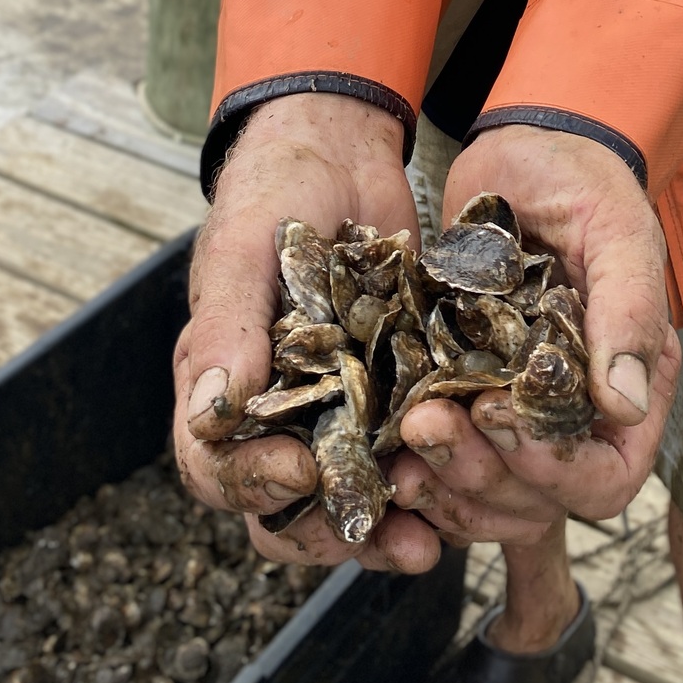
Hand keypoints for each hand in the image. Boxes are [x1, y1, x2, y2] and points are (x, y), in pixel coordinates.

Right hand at [171, 93, 441, 573]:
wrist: (339, 145)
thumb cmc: (273, 188)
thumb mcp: (244, 247)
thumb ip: (226, 327)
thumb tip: (213, 416)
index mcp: (221, 384)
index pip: (217, 468)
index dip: (251, 484)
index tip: (298, 470)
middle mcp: (276, 410)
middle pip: (286, 508)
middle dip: (331, 531)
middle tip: (381, 531)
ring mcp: (336, 405)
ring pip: (351, 496)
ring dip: (388, 524)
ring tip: (433, 536)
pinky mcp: (394, 390)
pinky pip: (405, 453)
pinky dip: (432, 478)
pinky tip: (469, 487)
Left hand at [388, 124, 678, 544]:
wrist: (522, 148)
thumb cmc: (581, 179)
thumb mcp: (616, 228)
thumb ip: (629, 308)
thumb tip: (625, 401)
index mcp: (627, 387)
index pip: (607, 478)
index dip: (553, 470)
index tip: (496, 415)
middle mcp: (575, 415)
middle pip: (538, 503)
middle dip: (479, 474)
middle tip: (424, 420)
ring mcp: (515, 412)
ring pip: (486, 499)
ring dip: (442, 484)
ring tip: (401, 435)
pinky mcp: (464, 395)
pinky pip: (444, 466)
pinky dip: (415, 467)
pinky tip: (383, 440)